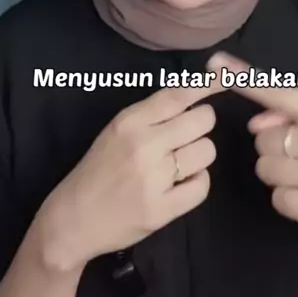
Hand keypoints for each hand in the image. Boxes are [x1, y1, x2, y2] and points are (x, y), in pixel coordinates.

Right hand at [41, 78, 225, 269]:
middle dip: (200, 126)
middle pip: (202, 121)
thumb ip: (152, 113)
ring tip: (179, 163)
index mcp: (130, 121)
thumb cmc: (99, 168)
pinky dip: (196, 183)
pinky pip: (202, 186)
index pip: (178, 96)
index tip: (224, 79)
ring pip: (206, 151)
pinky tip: (179, 184)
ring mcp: (154, 179)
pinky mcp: (162, 210)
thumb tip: (192, 93)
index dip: (206, 86)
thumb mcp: (118, 129)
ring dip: (198, 156)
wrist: (74, 217)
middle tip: (187, 136)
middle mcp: (144, 145)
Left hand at [207, 52, 297, 256]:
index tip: (216, 64)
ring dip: (278, 175)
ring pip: (264, 167)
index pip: (280, 92)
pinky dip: (287, 200)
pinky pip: (276, 198)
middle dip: (274, 149)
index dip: (246, 79)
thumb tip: (254, 123)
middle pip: (262, 138)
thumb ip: (292, 117)